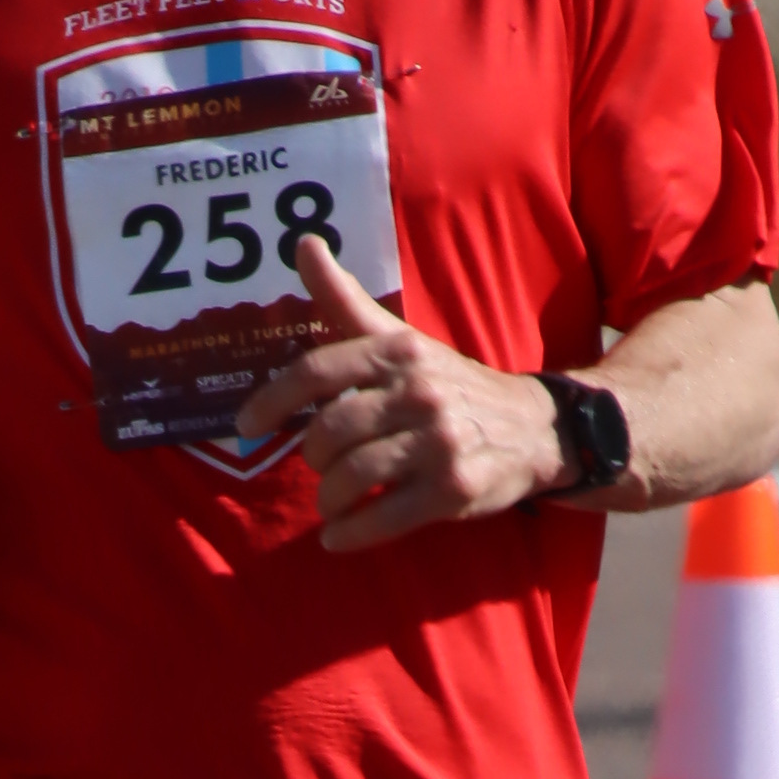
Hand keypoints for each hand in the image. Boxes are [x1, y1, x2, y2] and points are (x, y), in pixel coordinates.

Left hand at [249, 239, 563, 551]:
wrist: (533, 428)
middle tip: (319, 466)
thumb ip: (346, 300)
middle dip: (312, 457)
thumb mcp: (402, 339)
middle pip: (330, 432)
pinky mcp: (455, 490)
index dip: (272, 401)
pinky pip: (385, 518)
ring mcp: (439, 443)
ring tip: (330, 503)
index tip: (246, 426)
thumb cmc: (450, 384)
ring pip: (354, 476)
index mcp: (398, 352)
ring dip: (328, 499)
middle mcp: (419, 392)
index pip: (317, 372)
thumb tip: (304, 243)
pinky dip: (351, 532)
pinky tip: (338, 536)